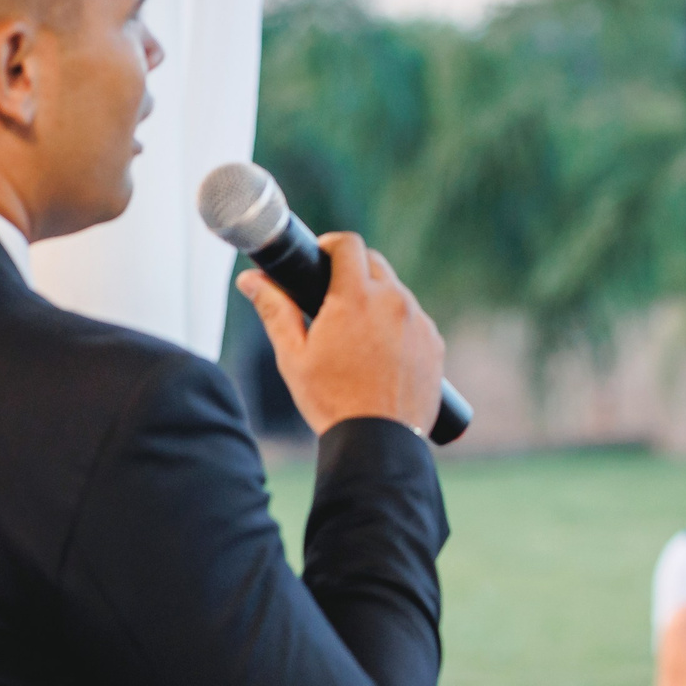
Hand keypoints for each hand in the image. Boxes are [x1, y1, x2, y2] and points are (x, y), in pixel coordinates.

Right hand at [238, 233, 444, 436]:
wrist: (378, 441)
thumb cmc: (331, 400)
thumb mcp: (293, 355)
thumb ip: (274, 310)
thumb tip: (250, 279)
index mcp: (356, 297)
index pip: (349, 244)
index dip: (331, 244)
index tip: (320, 256)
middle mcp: (394, 301)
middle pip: (375, 263)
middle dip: (353, 270)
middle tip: (332, 295)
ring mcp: (419, 322)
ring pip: (396, 293)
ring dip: (378, 299)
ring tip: (356, 330)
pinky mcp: (435, 343)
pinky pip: (414, 320)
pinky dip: (398, 325)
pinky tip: (381, 351)